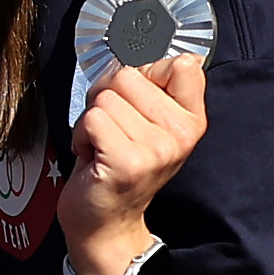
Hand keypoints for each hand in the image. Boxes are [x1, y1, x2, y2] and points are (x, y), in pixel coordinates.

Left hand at [57, 50, 208, 273]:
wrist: (106, 222)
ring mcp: (157, 149)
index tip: (137, 103)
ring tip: (102, 147)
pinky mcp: (128, 161)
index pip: (180, 64)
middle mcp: (181, 134)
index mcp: (192, 120)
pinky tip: (92, 157)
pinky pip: (92, 119)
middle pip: (128, 75)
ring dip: (91, 121)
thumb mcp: (150, 124)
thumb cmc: (120, 165)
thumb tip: (170, 51)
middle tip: (112, 132)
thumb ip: (157, 88)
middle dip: (107, 97)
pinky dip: (81, 135)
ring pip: (105, 97)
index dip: (144, 74)